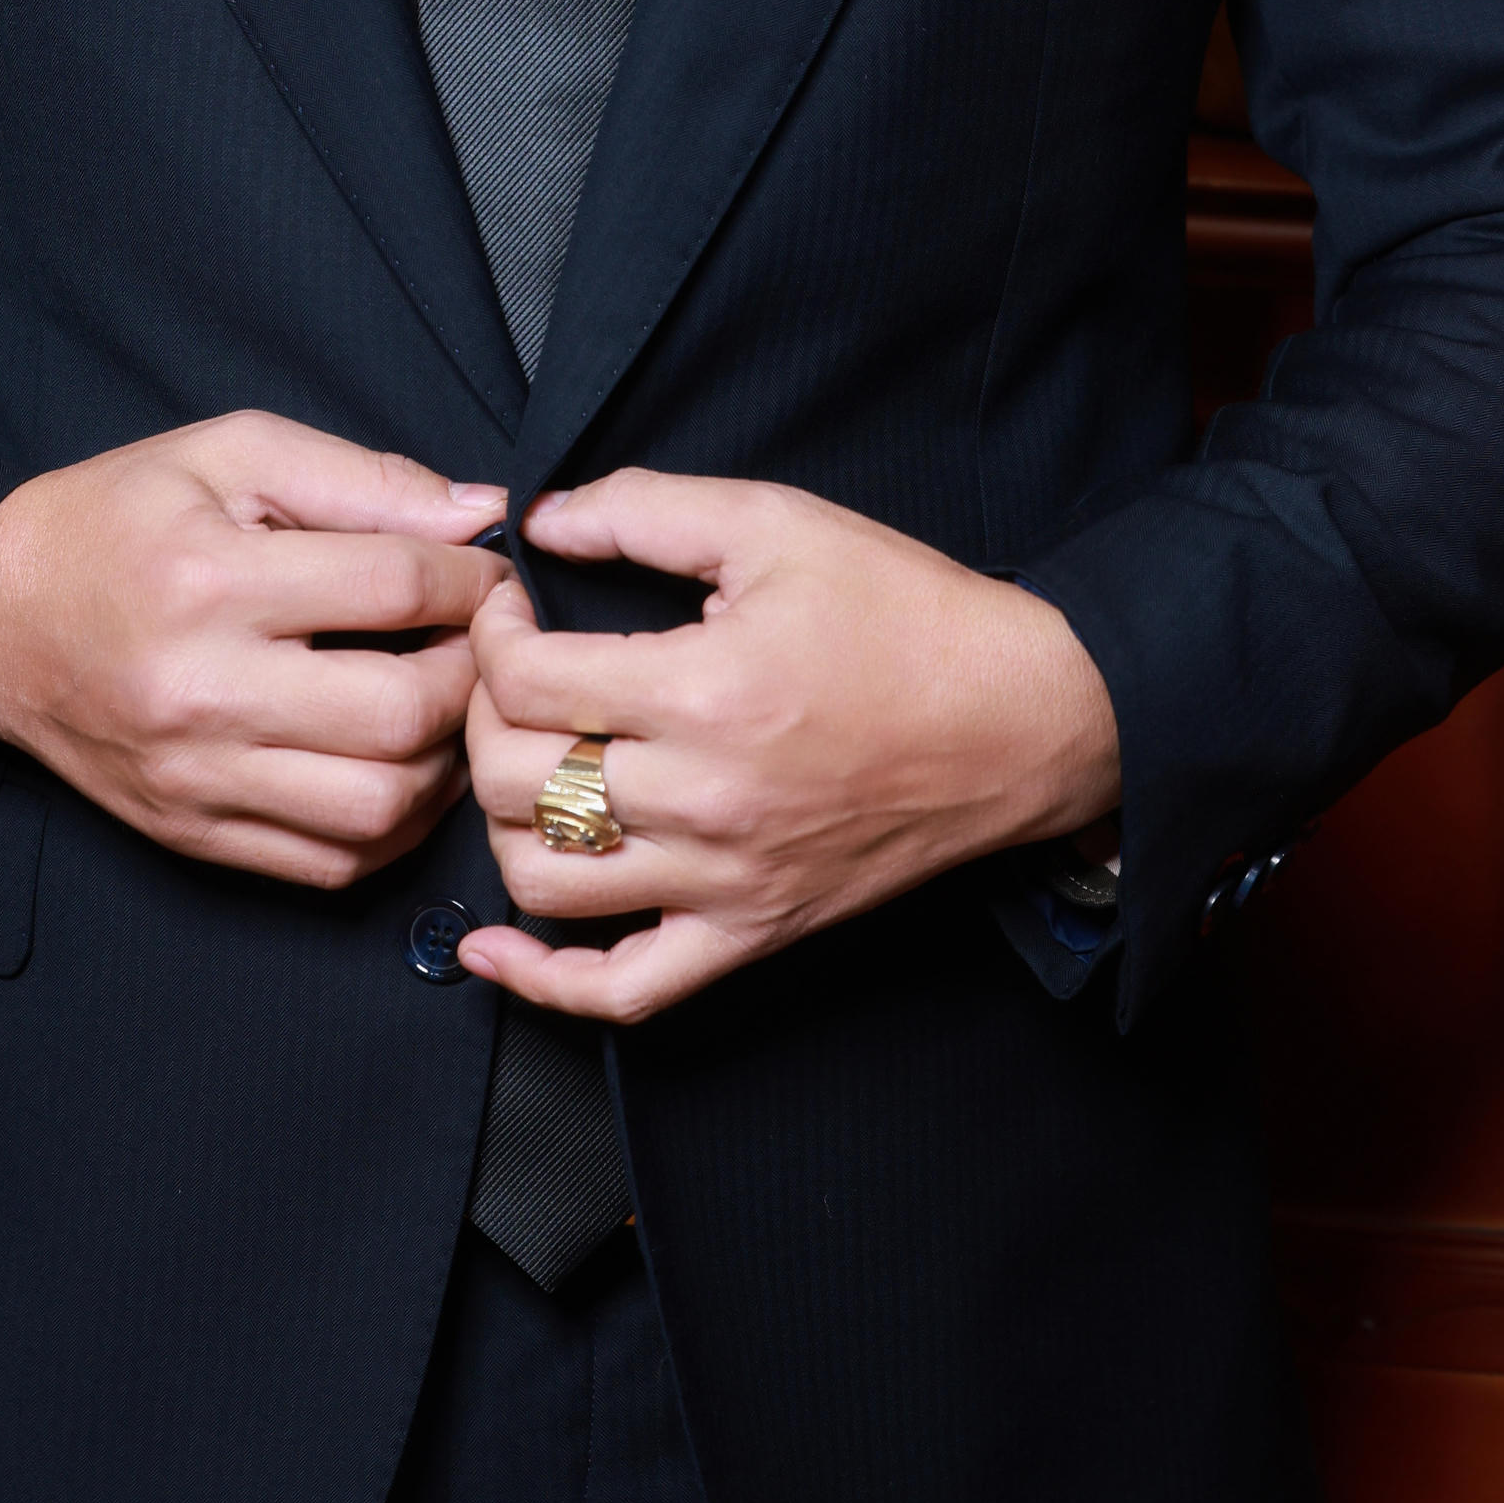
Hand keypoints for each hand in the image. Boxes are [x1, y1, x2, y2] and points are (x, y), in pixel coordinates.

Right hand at [0, 413, 506, 888]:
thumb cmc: (116, 521)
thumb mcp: (227, 454)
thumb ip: (359, 477)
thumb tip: (479, 513)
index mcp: (210, 579)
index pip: (394, 587)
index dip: (471, 578)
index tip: (486, 573)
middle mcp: (201, 690)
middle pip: (401, 712)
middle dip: (474, 674)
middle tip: (478, 643)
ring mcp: (196, 777)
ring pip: (379, 807)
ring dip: (445, 761)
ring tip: (443, 706)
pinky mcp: (193, 833)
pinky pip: (331, 864)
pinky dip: (393, 826)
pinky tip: (399, 767)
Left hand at [458, 470, 1120, 1021]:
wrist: (1023, 718)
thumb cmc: (906, 616)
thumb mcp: (777, 523)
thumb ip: (645, 509)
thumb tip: (542, 520)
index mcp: (702, 690)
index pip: (523, 679)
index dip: (490, 631)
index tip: (512, 608)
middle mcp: (703, 799)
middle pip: (512, 781)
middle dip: (480, 717)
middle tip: (511, 678)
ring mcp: (724, 881)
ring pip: (543, 882)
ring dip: (504, 823)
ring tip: (526, 769)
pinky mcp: (751, 932)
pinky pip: (624, 993)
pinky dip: (543, 982)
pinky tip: (494, 948)